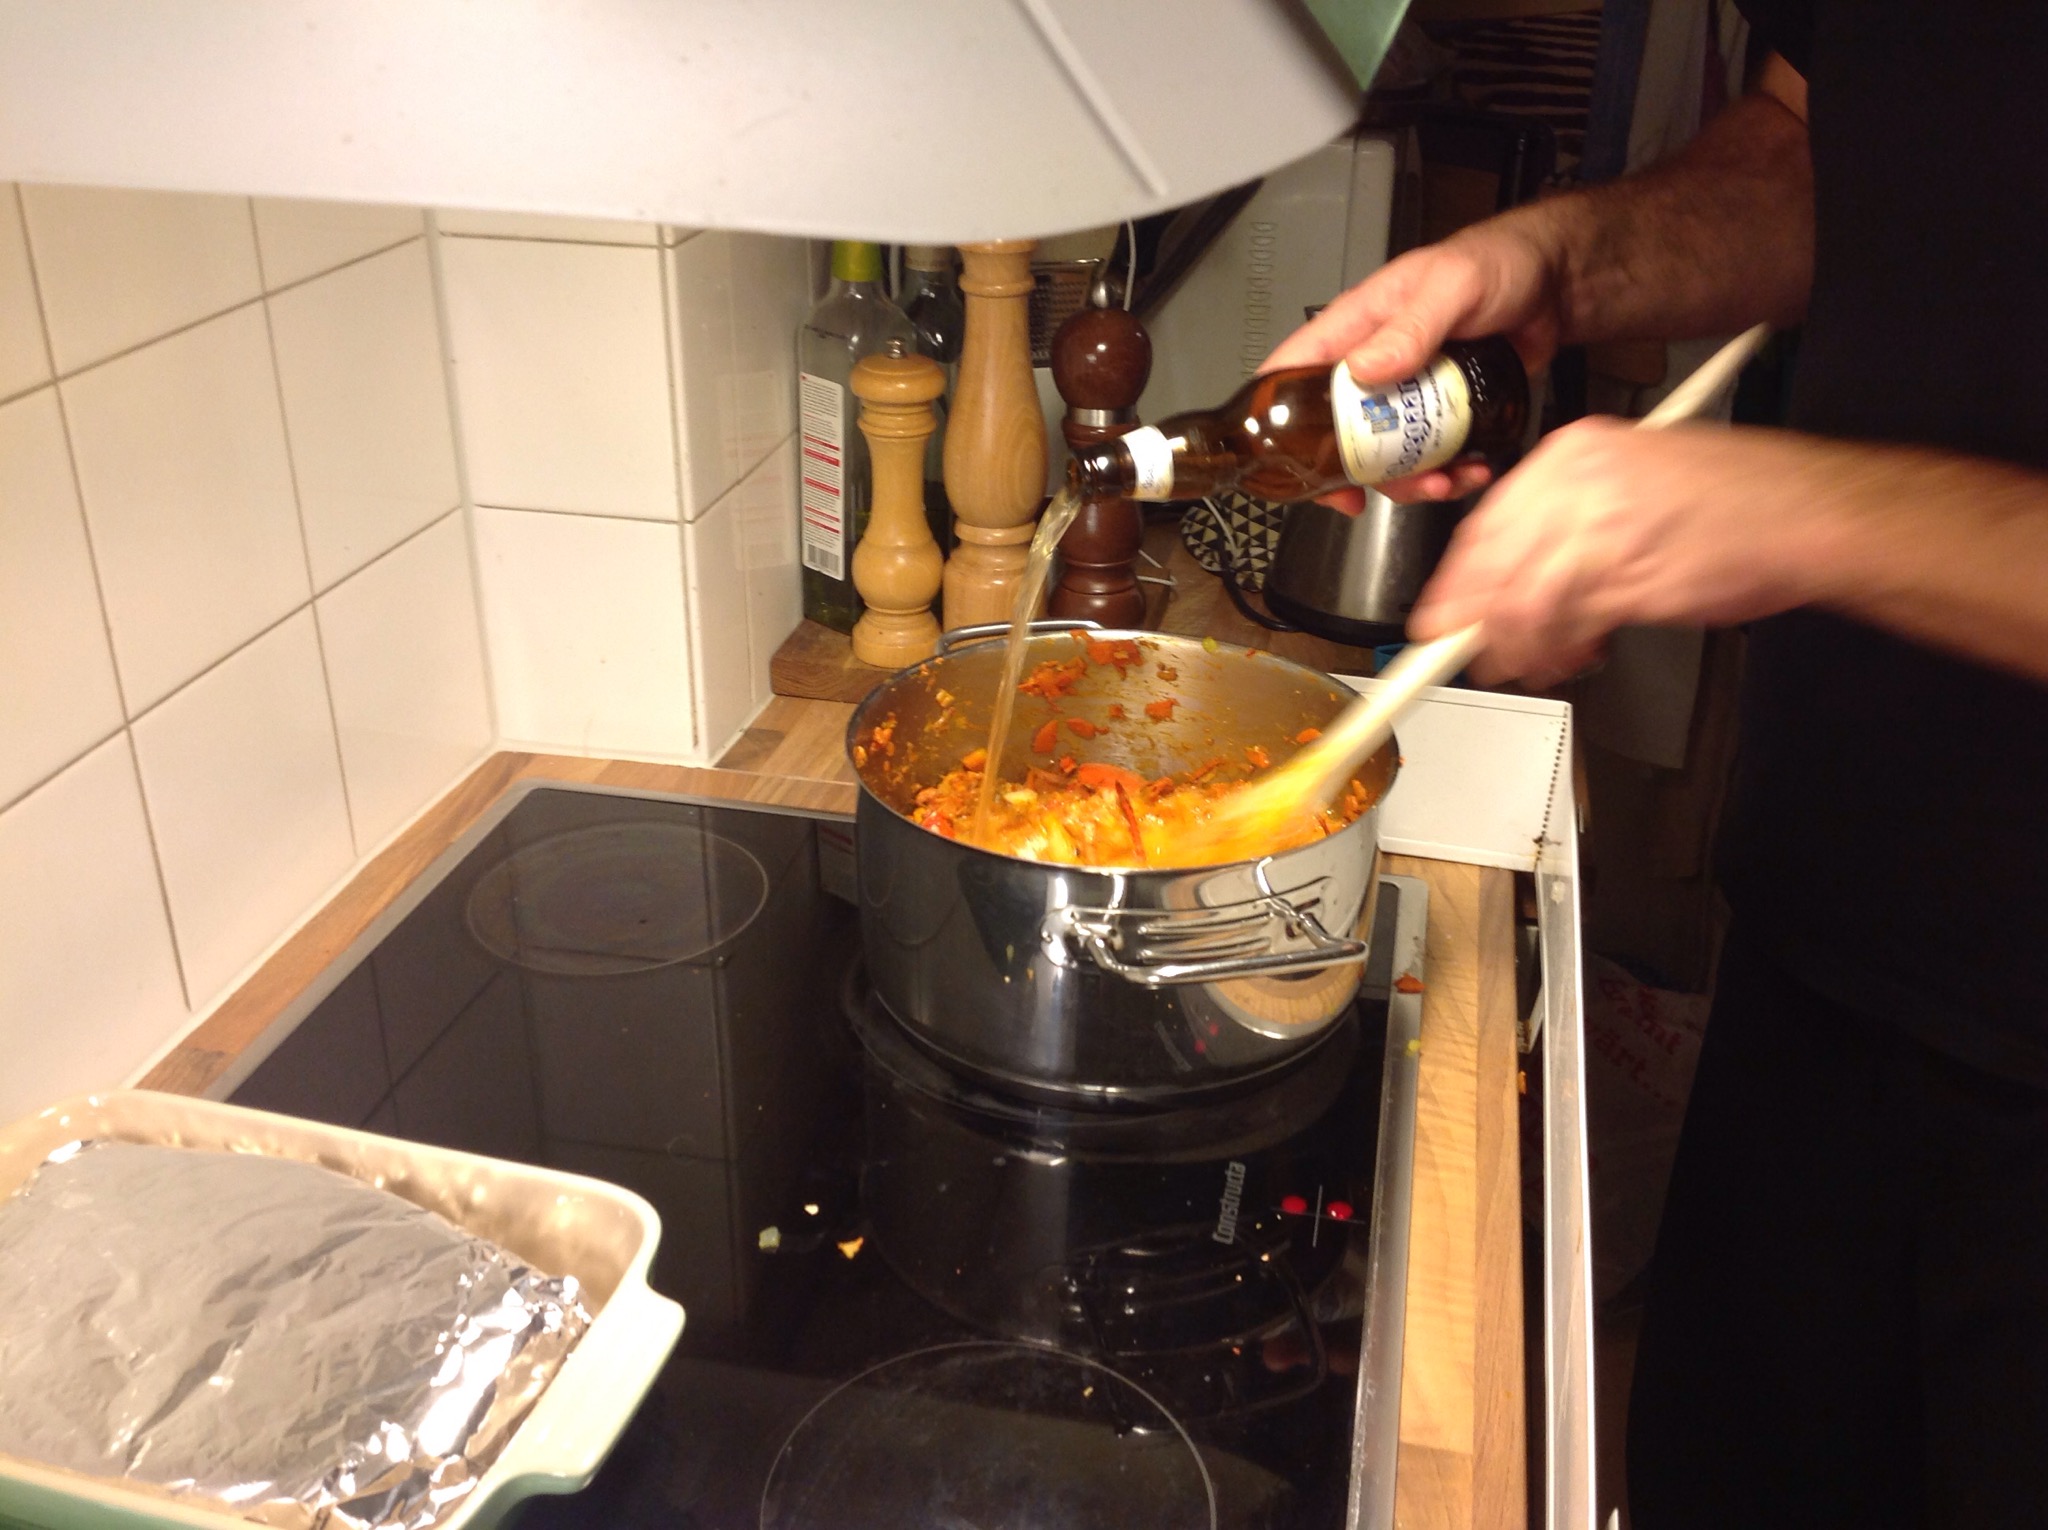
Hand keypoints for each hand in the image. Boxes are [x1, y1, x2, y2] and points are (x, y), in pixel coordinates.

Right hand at [1262, 216, 1567, 504]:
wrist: (1557, 284)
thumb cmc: (1498, 263)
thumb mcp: (1452, 287)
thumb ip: (1410, 327)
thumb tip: (1364, 372)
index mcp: (1356, 329)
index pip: (1292, 371)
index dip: (1276, 419)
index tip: (1287, 464)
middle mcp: (1372, 366)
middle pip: (1333, 432)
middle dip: (1349, 471)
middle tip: (1367, 497)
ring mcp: (1407, 395)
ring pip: (1383, 455)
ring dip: (1407, 481)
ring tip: (1444, 483)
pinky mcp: (1442, 415)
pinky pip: (1429, 458)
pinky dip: (1446, 475)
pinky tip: (1471, 472)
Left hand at [1407, 420, 1834, 684]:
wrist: (1811, 512)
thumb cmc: (1738, 502)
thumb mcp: (1633, 487)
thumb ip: (1567, 527)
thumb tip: (1511, 580)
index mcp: (1573, 452)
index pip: (1485, 524)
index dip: (1458, 581)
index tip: (1443, 612)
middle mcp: (1575, 483)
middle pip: (1488, 566)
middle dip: (1469, 622)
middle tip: (1465, 653)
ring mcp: (1597, 528)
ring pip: (1516, 603)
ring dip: (1513, 647)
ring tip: (1525, 665)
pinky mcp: (1624, 576)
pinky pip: (1560, 627)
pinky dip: (1551, 654)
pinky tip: (1563, 660)